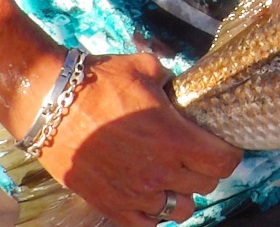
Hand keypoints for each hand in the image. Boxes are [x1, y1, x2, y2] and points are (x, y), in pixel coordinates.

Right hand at [28, 53, 242, 226]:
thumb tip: (180, 86)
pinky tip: (151, 197)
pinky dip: (154, 214)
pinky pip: (147, 225)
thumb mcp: (145, 69)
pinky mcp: (111, 205)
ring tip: (172, 179)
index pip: (224, 163)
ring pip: (180, 210)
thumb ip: (171, 80)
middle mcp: (159, 171)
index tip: (224, 146)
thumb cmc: (98, 83)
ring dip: (182, 195)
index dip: (229, 154)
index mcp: (174, 138)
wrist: (49, 105)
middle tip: (194, 157)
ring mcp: (135, 193)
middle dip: (205, 170)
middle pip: (206, 185)